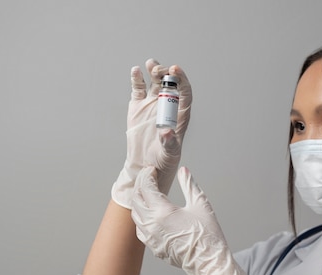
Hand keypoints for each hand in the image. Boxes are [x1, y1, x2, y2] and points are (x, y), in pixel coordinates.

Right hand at [112, 59, 191, 207]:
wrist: (145, 164)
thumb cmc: (163, 160)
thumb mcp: (169, 153)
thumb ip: (169, 142)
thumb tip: (166, 132)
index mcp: (180, 114)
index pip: (185, 92)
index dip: (182, 79)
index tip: (175, 69)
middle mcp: (167, 106)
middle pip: (170, 83)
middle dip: (166, 73)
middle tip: (159, 70)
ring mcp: (152, 104)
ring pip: (155, 82)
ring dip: (154, 71)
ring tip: (151, 64)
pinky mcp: (138, 106)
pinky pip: (138, 89)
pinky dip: (137, 79)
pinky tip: (136, 71)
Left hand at [131, 166, 253, 274]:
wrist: (208, 262)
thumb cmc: (207, 236)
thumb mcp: (200, 204)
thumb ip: (189, 185)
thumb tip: (184, 171)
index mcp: (162, 212)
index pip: (146, 187)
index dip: (147, 176)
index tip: (152, 171)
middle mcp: (151, 225)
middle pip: (136, 199)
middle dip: (140, 186)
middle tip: (148, 178)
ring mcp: (150, 238)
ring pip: (135, 214)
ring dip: (139, 201)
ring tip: (148, 194)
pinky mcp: (153, 247)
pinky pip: (139, 229)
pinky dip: (141, 218)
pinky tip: (150, 214)